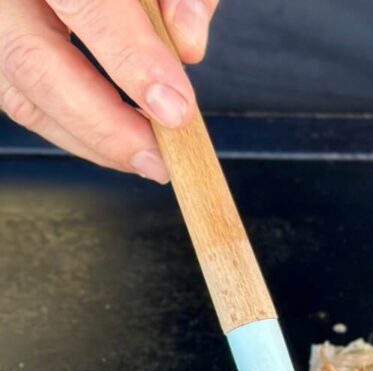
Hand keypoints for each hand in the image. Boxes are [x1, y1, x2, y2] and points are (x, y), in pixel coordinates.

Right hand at [0, 1, 217, 182]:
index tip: (174, 106)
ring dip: (87, 136)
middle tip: (160, 157)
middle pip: (30, 58)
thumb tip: (188, 44)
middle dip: (102, 123)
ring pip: (19, 89)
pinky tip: (116, 138)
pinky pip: (17, 95)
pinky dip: (70, 125)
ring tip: (147, 158)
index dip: (130, 56)